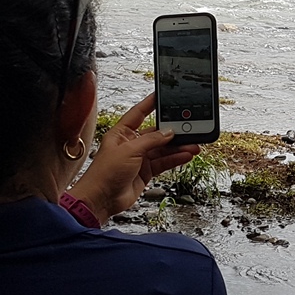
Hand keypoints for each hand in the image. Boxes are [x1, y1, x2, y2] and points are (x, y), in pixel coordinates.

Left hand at [67, 93, 200, 222]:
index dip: (150, 104)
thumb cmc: (104, 173)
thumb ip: (151, 140)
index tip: (162, 95)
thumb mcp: (129, 150)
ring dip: (178, 147)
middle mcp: (131, 144)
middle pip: (156, 133)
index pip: (138, 113)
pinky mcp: (145, 172)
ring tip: (193, 145)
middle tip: (189, 128)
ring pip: (163, 149)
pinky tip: (186, 155)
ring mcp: (139, 159)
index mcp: (121, 133)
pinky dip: (175, 159)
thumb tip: (168, 132)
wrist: (101, 199)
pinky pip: (163, 162)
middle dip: (173, 132)